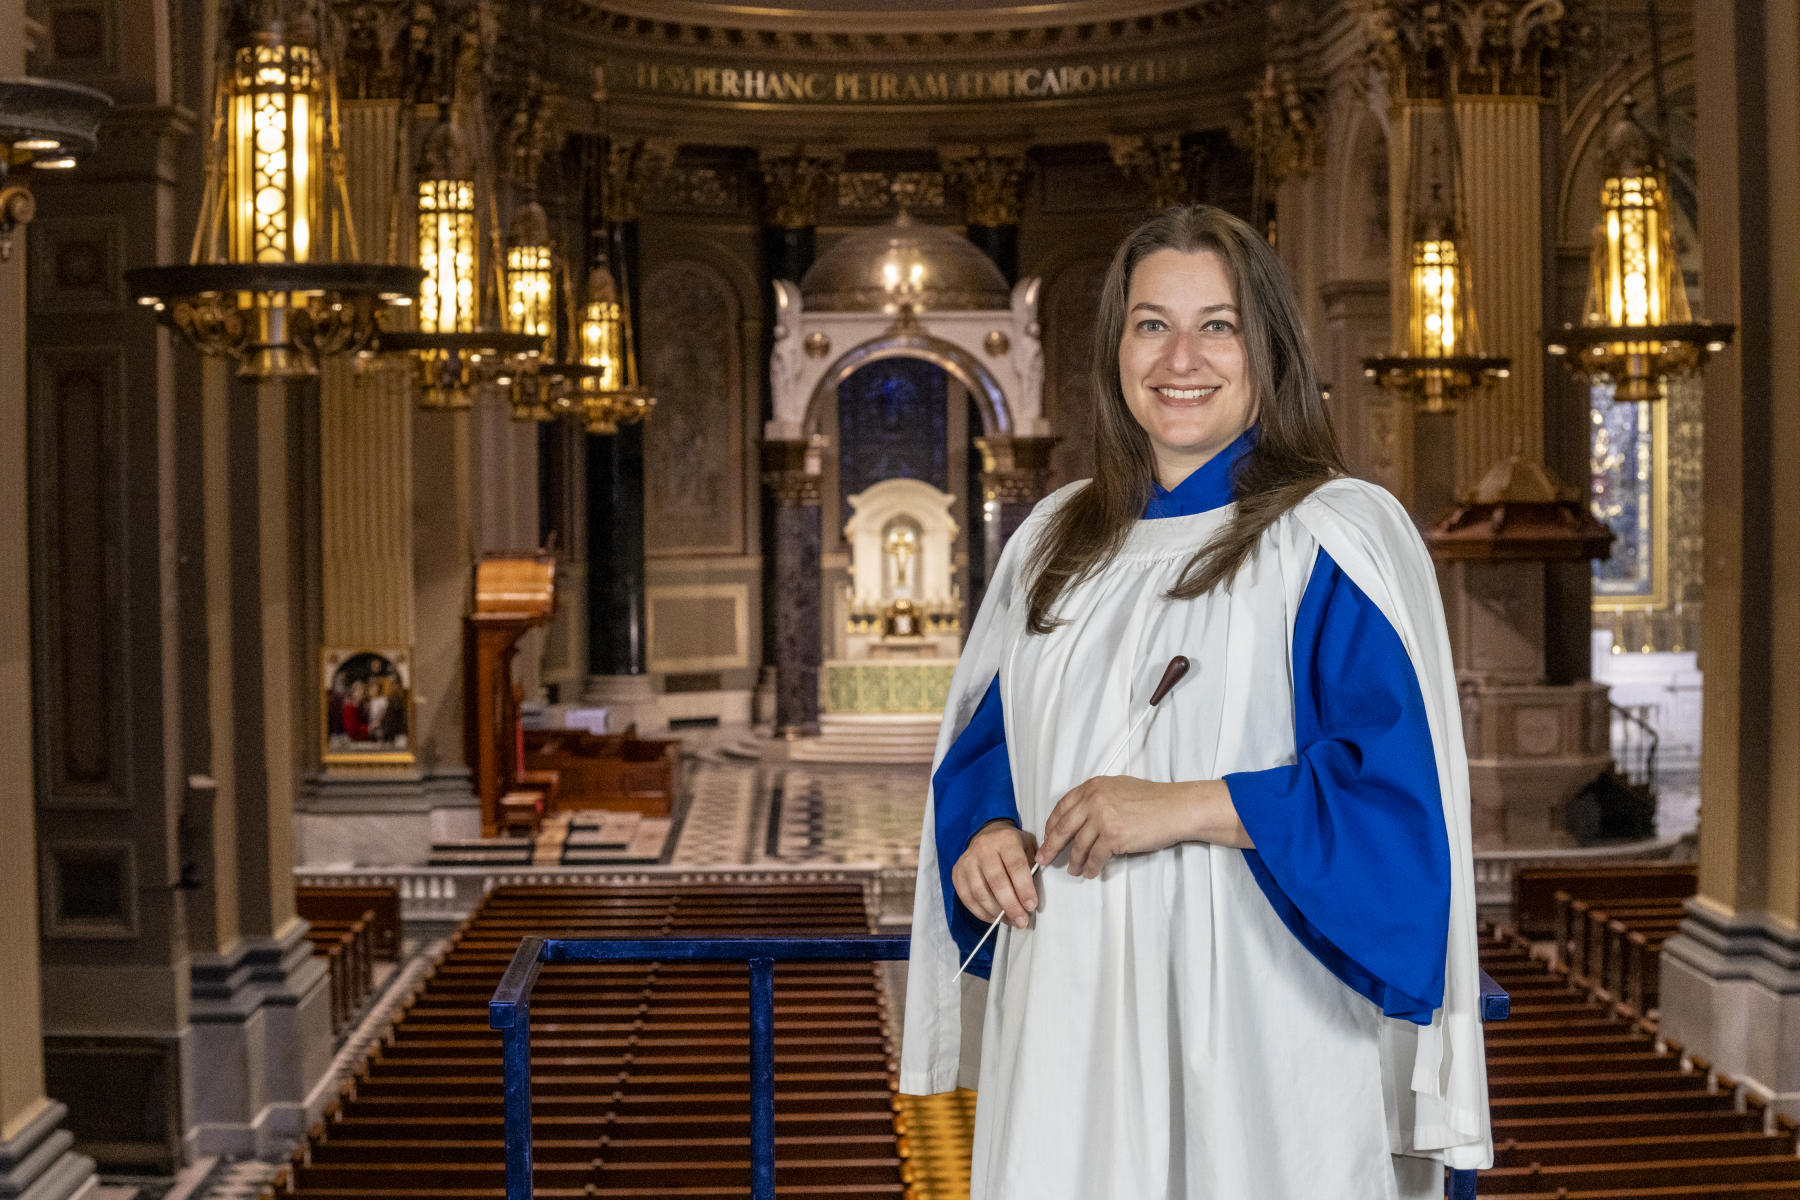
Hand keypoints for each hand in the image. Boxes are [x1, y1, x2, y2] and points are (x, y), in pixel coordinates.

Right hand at [952, 821, 1039, 928]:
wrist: (987, 836)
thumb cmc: (1013, 848)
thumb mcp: (1028, 848)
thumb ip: (1034, 867)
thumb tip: (1034, 897)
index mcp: (1005, 839)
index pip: (1015, 866)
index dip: (1024, 888)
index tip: (1032, 906)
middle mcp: (983, 848)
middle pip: (996, 881)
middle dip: (1011, 905)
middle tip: (1022, 921)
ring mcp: (967, 861)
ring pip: (979, 892)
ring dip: (996, 912)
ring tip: (1010, 921)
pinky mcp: (957, 873)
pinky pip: (967, 898)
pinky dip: (981, 912)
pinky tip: (995, 917)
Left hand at [1035, 775, 1182, 877]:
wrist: (1176, 808)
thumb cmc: (1152, 799)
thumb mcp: (1118, 788)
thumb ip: (1096, 798)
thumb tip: (1079, 817)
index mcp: (1093, 787)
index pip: (1062, 808)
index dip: (1051, 826)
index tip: (1047, 837)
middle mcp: (1094, 800)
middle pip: (1063, 828)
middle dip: (1050, 846)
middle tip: (1044, 858)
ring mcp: (1103, 818)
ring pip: (1078, 846)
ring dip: (1073, 861)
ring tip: (1073, 870)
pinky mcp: (1114, 836)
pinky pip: (1095, 857)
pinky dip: (1091, 867)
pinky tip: (1090, 872)